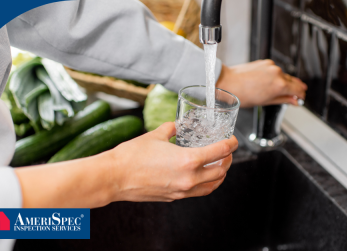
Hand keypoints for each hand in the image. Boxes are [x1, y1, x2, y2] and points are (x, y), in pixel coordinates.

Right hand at [15, 122, 237, 207]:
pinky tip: (202, 177)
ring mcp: (182, 191)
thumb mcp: (155, 135)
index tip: (233, 139)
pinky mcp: (174, 197)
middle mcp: (189, 179)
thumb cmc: (131, 156)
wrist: (114, 178)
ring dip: (220, 175)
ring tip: (219, 165)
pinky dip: (206, 184)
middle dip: (228, 160)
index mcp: (188, 161)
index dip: (230, 144)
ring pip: (212, 186)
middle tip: (227, 151)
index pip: (220, 152)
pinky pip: (198, 192)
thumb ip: (171, 129)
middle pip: (221, 171)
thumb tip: (177, 125)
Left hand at [216, 59, 306, 107]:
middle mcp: (277, 73)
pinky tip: (271, 82)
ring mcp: (271, 66)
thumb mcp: (265, 102)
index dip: (301, 95)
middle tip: (295, 95)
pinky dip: (276, 76)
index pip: (298, 89)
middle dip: (295, 88)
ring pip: (283, 75)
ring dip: (285, 82)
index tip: (301, 98)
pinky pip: (275, 70)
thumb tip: (293, 101)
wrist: (228, 82)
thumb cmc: (243, 94)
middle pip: (292, 81)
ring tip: (281, 90)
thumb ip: (283, 100)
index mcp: (279, 85)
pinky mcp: (265, 62)